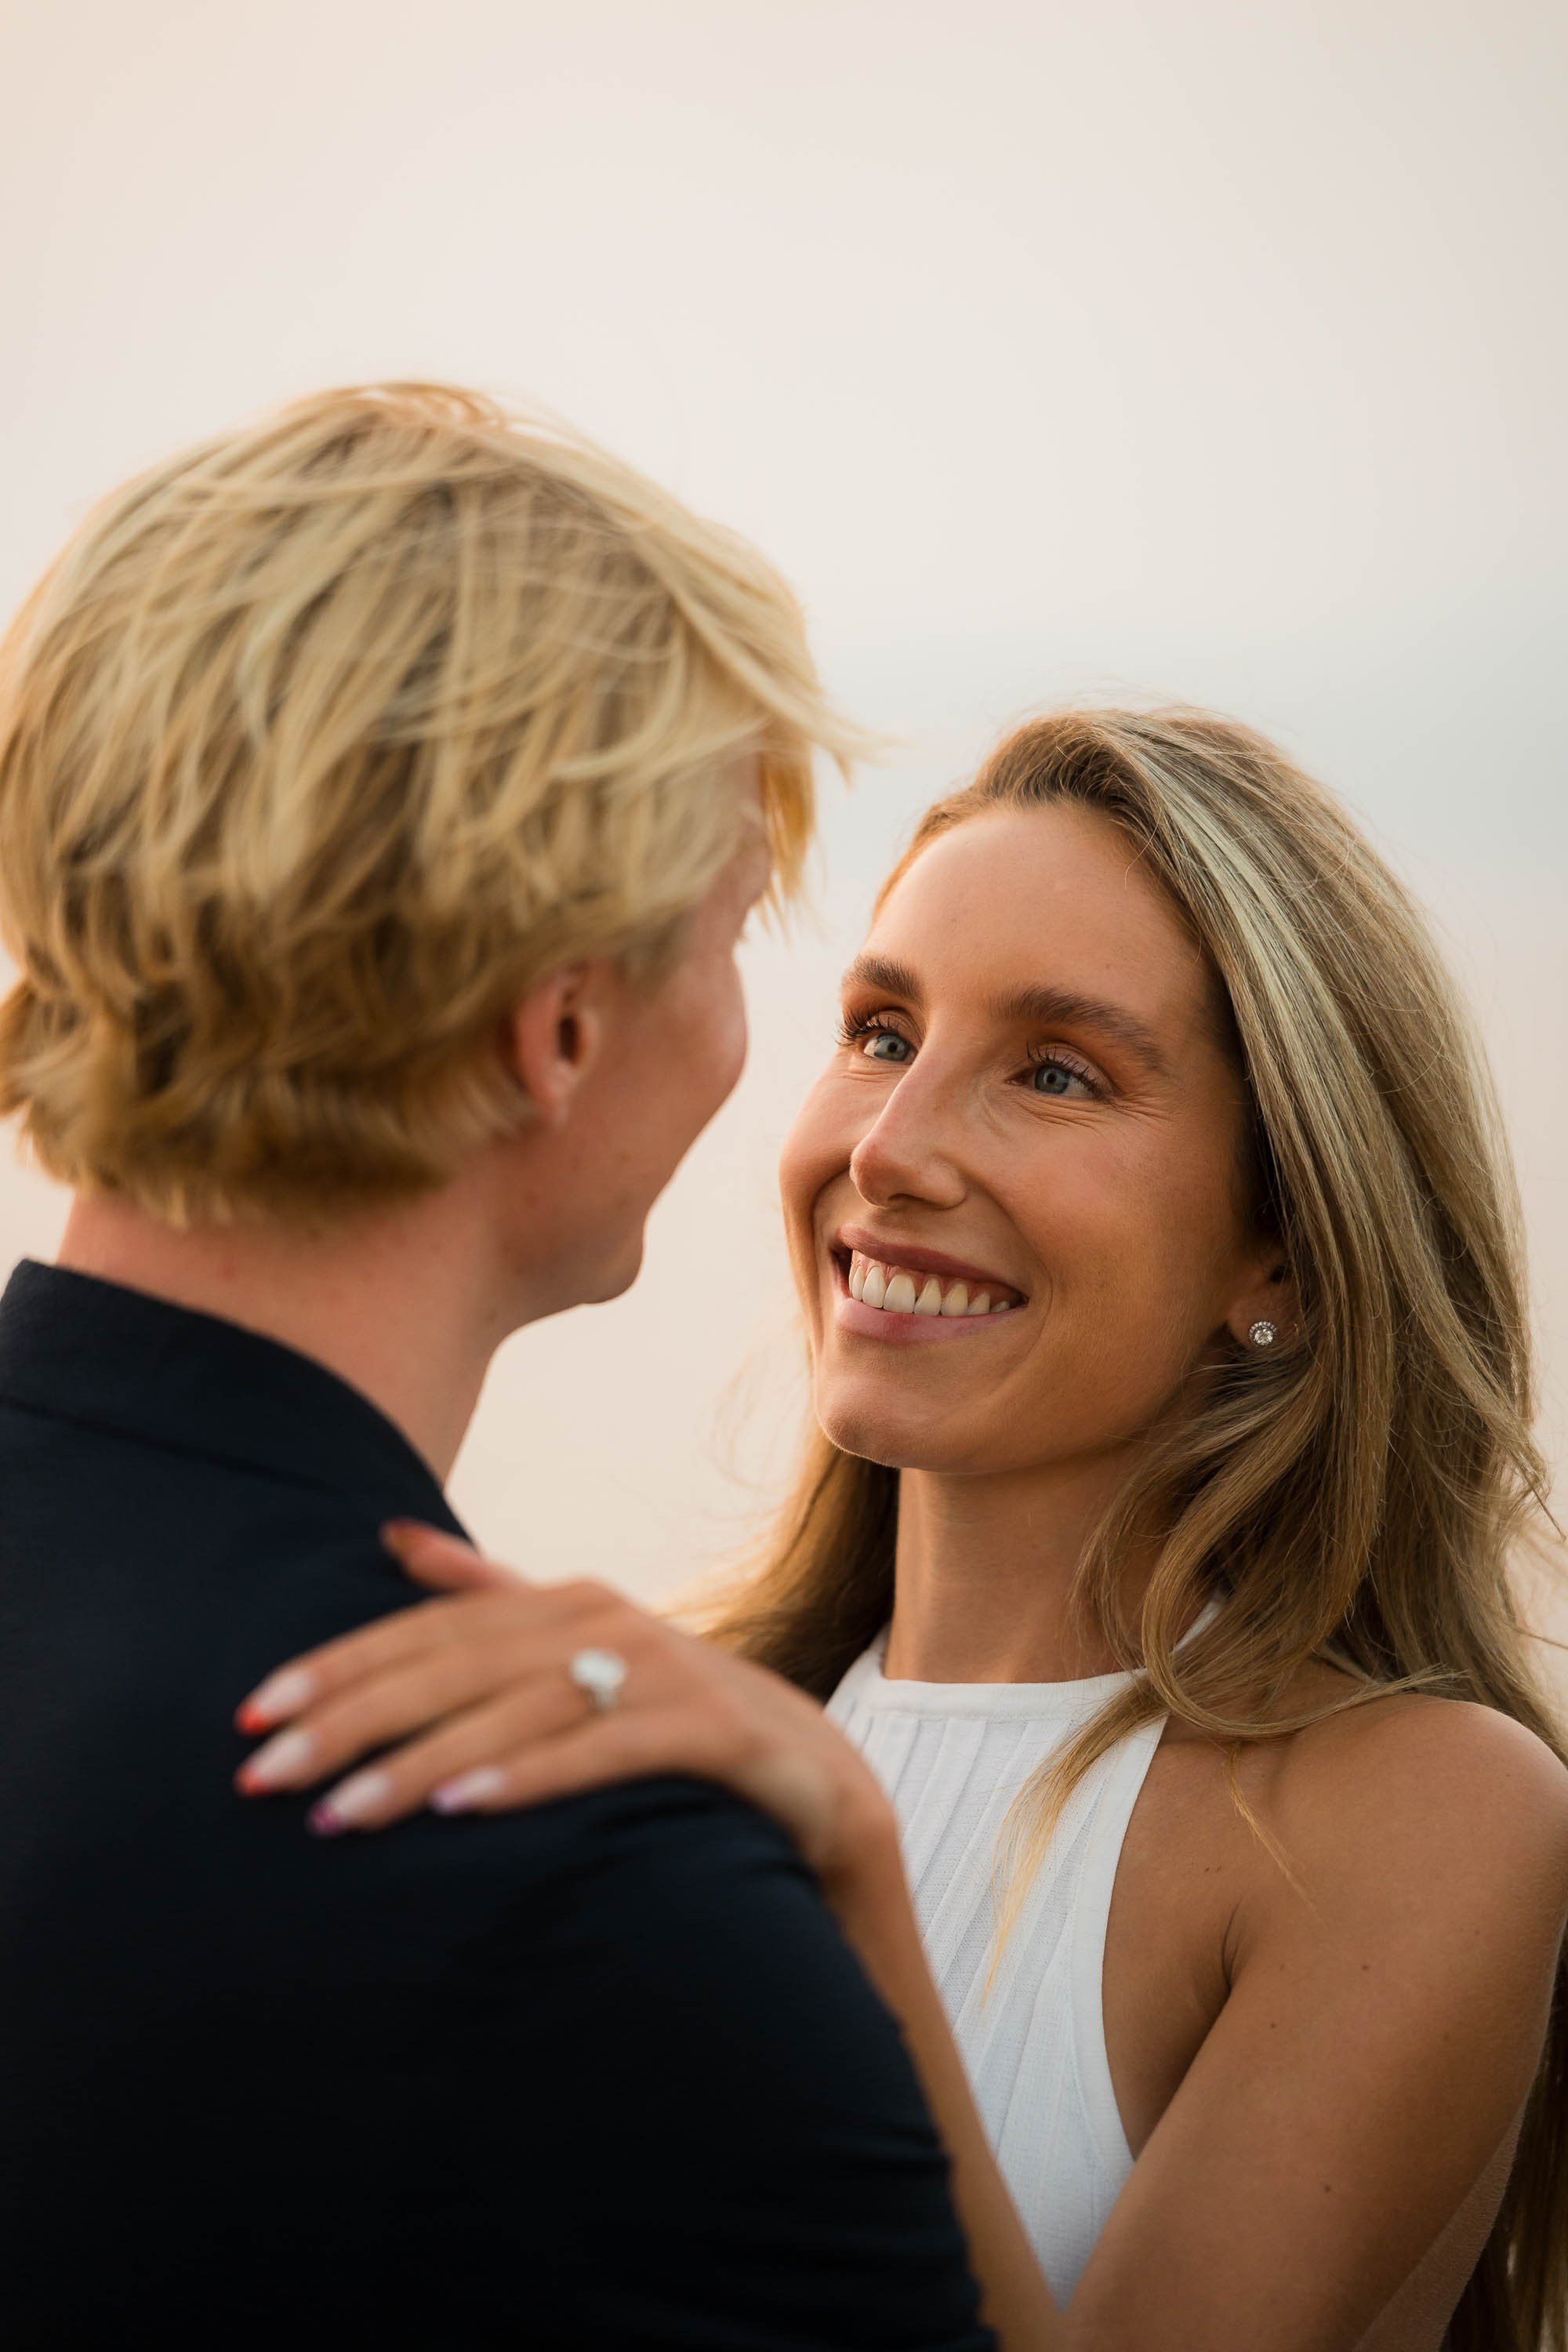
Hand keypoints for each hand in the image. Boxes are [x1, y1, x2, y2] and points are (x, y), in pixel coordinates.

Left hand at [234, 1522, 897, 1899]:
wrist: (819, 1782)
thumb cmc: (675, 1722)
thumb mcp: (578, 1652)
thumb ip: (488, 1596)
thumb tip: (393, 1538)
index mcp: (563, 1603)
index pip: (425, 1632)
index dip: (336, 1666)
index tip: (252, 1712)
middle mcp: (605, 1622)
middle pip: (455, 1667)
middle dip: (351, 1720)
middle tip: (264, 1774)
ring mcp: (662, 1672)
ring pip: (516, 1712)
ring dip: (422, 1762)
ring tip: (343, 1812)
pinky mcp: (711, 1730)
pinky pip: (604, 1750)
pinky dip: (532, 1775)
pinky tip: (467, 1808)